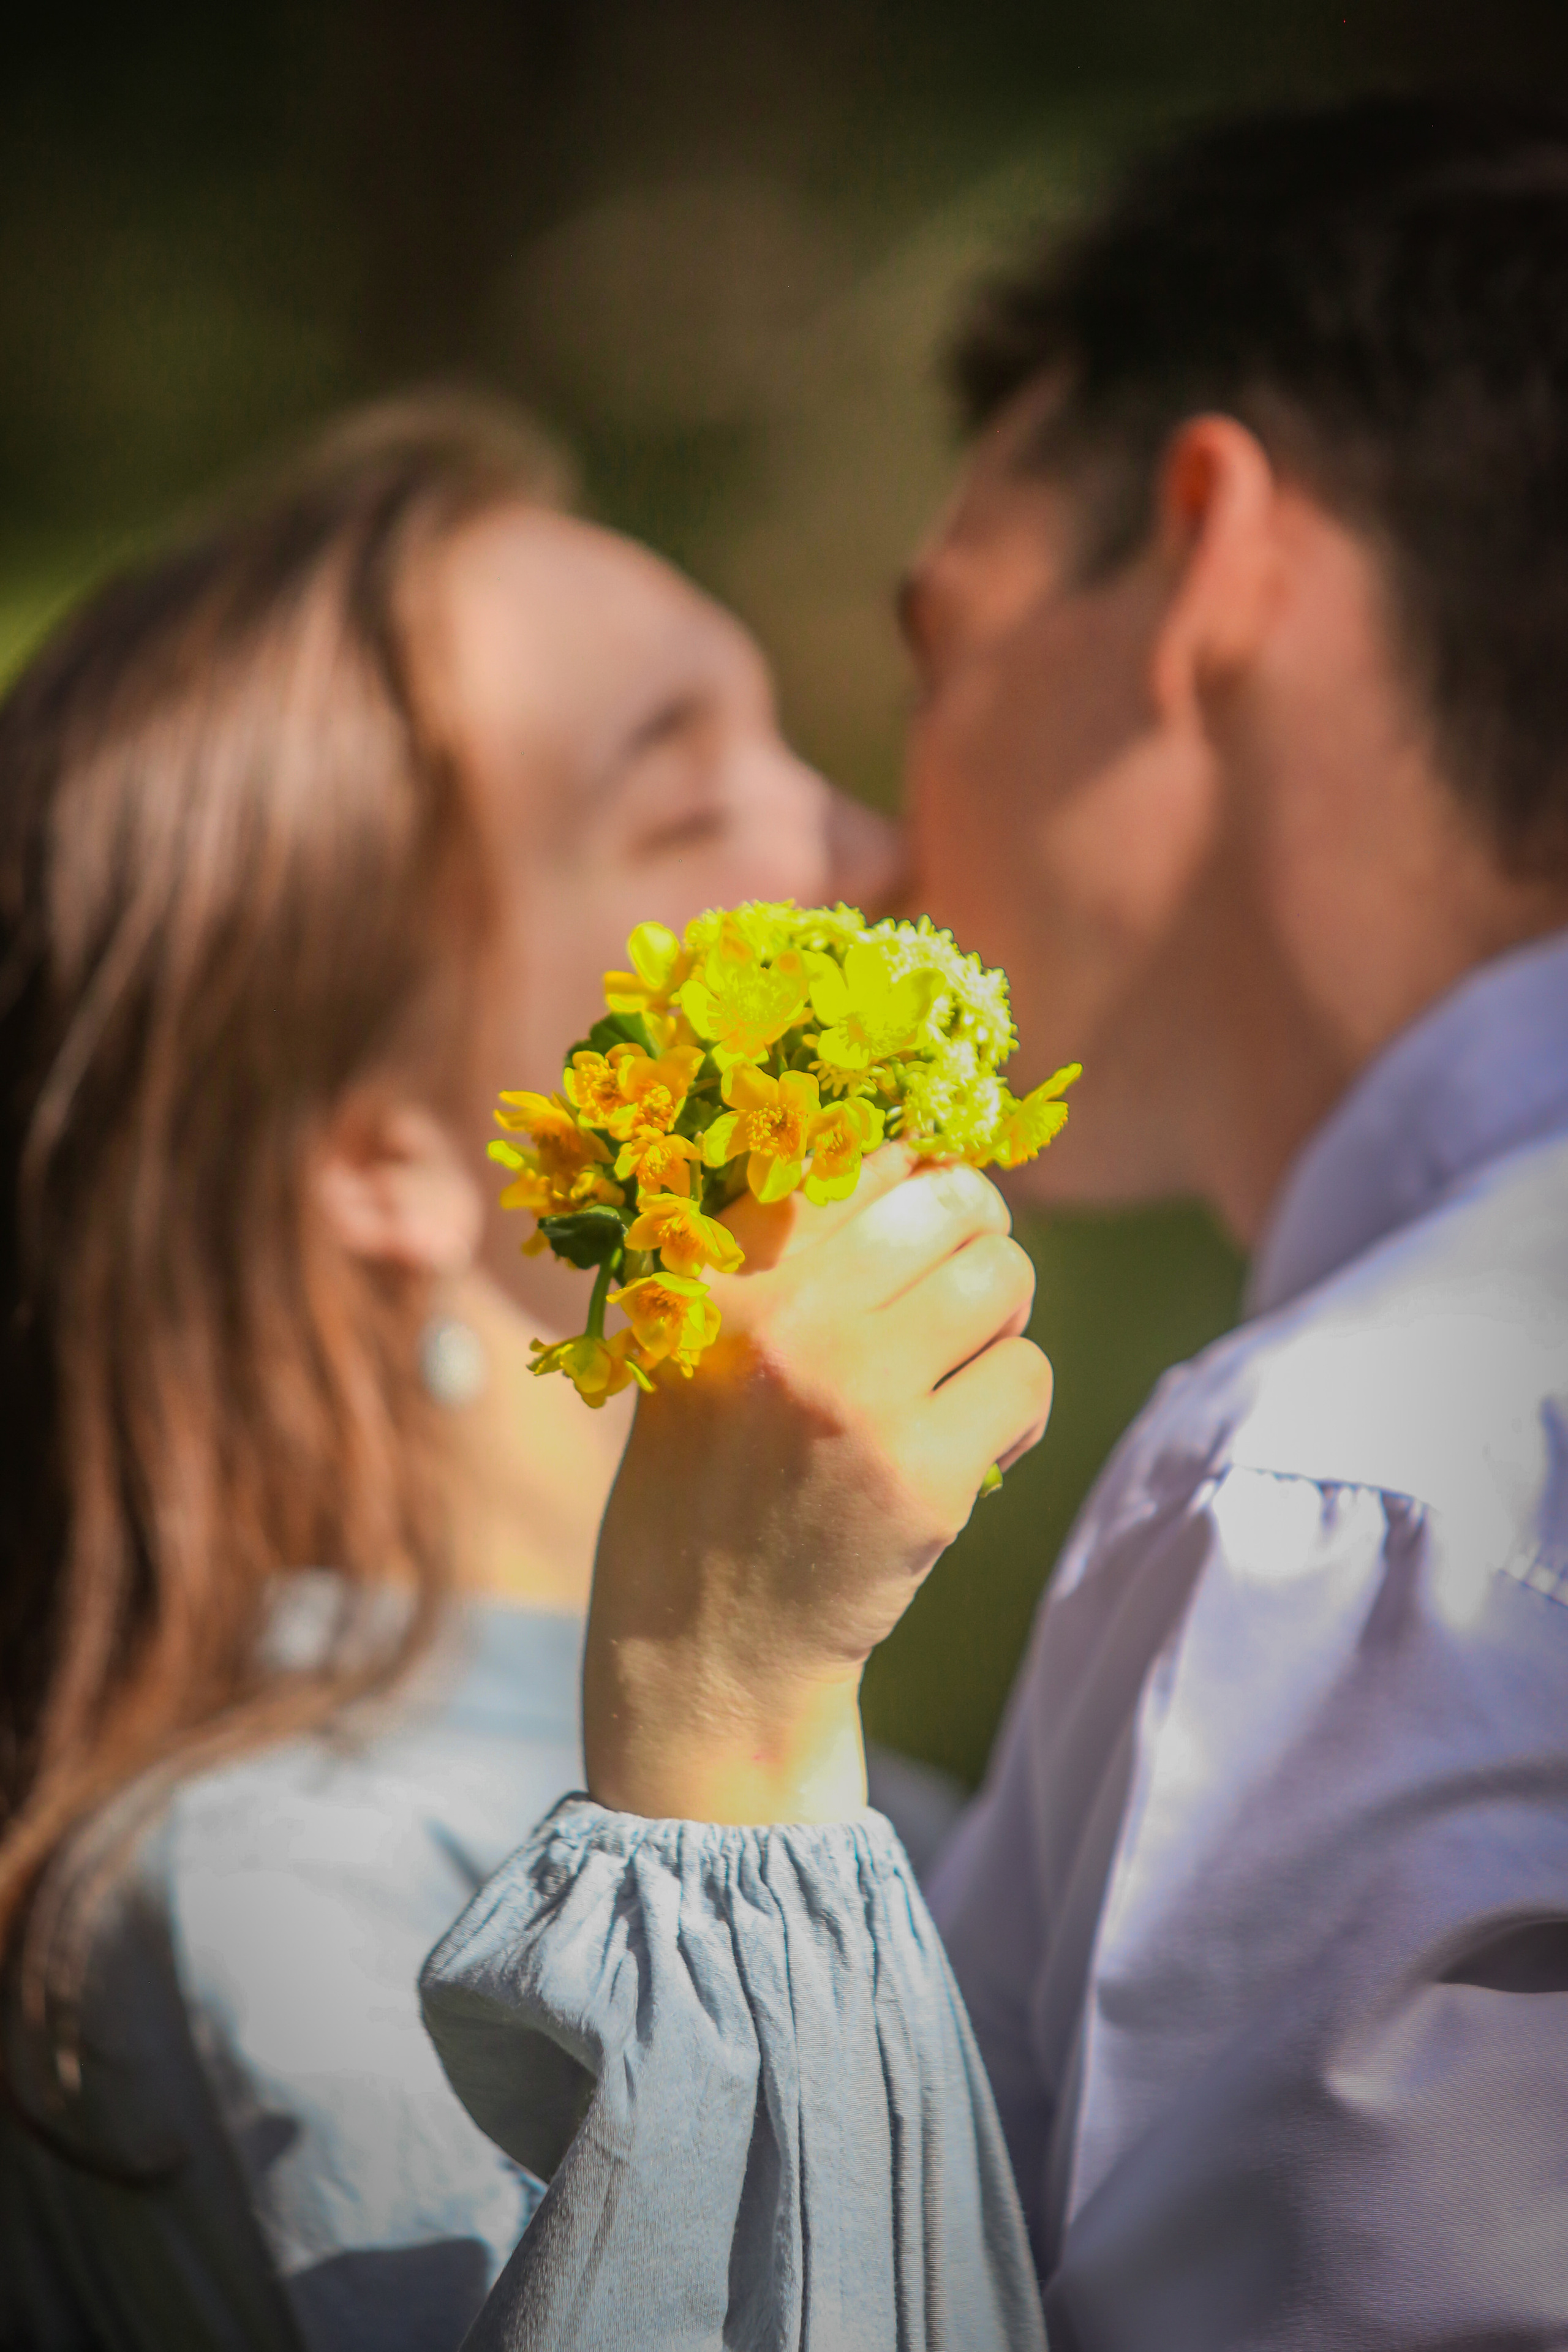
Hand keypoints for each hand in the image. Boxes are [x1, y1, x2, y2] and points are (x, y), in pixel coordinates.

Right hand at [585, 1148, 1052, 1821]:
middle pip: (952, 1202)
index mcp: (716, 1268)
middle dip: (979, 1242)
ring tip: (958, 1378)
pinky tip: (965, 1453)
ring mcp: (852, 1394)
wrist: (706, 1640)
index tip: (923, 1230)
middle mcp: (779, 1317)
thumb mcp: (708, 1335)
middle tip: (961, 1299)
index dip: (919, 1181)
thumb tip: (934, 1155)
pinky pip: (1028, 1378)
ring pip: (1005, 1281)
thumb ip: (790, 1246)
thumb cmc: (721, 1470)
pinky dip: (1015, 1413)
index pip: (864, 1155)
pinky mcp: (919, 1473)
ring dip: (1002, 1325)